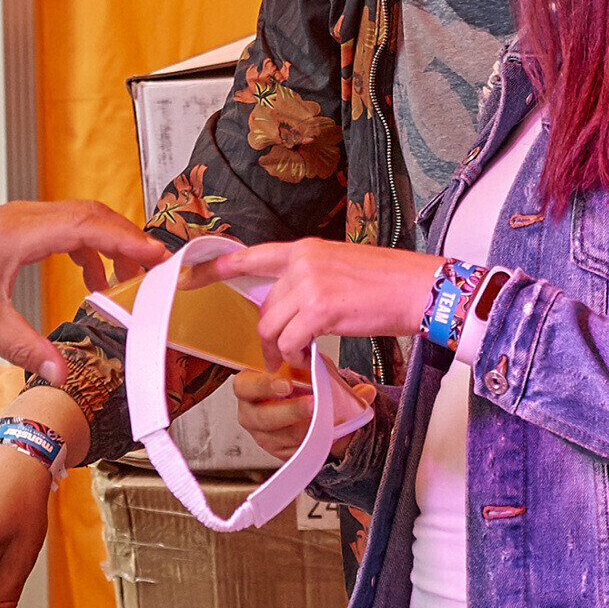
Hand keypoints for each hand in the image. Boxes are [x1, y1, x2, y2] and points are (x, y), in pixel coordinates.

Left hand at [0, 202, 168, 385]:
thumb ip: (27, 348)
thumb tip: (61, 374)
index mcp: (21, 233)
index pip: (89, 226)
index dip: (128, 239)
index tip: (159, 255)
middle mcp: (25, 217)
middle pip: (93, 215)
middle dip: (128, 240)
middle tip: (157, 269)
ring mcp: (22, 218)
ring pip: (81, 219)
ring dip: (109, 243)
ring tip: (127, 280)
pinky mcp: (18, 226)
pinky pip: (65, 227)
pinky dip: (87, 248)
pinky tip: (92, 279)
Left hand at [193, 241, 442, 369]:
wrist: (420, 288)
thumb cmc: (389, 283)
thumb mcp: (340, 268)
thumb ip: (308, 280)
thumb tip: (288, 306)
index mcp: (305, 250)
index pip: (250, 256)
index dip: (215, 268)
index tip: (188, 275)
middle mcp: (302, 263)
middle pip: (264, 307)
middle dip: (270, 334)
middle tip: (282, 352)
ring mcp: (310, 285)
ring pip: (273, 327)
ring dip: (282, 349)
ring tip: (298, 357)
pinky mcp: (321, 310)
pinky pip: (292, 341)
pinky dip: (296, 355)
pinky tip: (309, 357)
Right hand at [230, 365, 372, 464]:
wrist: (303, 412)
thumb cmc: (297, 387)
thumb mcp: (311, 374)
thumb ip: (330, 375)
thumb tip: (367, 392)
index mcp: (250, 388)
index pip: (245, 386)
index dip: (264, 385)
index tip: (287, 384)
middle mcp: (251, 414)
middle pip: (262, 418)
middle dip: (290, 411)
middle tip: (312, 404)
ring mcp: (264, 437)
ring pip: (281, 438)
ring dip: (305, 429)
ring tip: (326, 420)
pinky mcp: (278, 453)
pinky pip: (293, 452)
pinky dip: (311, 444)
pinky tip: (325, 435)